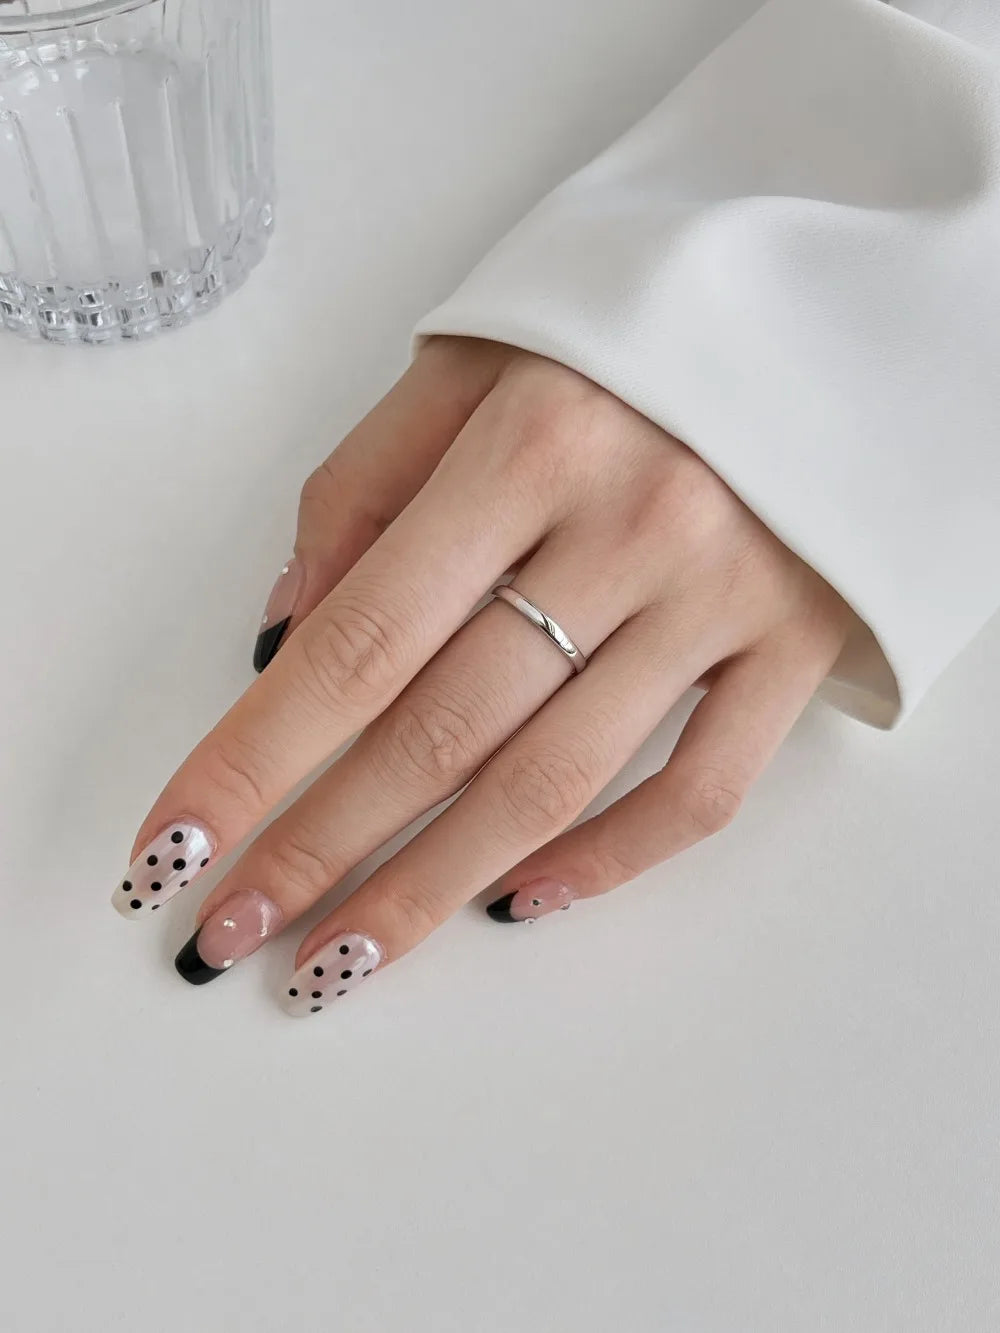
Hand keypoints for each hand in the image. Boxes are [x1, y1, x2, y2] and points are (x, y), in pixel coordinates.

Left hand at [114, 338, 850, 1011]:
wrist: (828, 321)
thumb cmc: (626, 340)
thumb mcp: (474, 364)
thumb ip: (363, 489)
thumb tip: (285, 638)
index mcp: (532, 443)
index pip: (360, 638)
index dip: (253, 758)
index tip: (176, 848)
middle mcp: (633, 527)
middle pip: (441, 731)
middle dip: (317, 848)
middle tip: (228, 933)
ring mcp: (724, 598)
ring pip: (553, 783)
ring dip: (427, 890)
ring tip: (335, 962)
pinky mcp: (796, 647)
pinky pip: (698, 791)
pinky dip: (603, 863)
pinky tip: (511, 904)